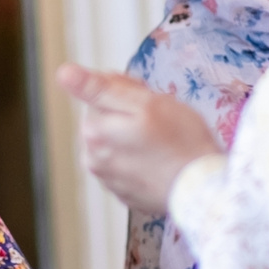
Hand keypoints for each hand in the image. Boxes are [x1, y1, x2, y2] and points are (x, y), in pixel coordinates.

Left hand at [56, 63, 221, 213]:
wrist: (203, 189)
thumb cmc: (182, 142)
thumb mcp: (145, 102)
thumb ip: (100, 88)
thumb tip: (64, 74)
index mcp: (93, 131)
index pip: (100, 94)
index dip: (127, 92)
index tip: (148, 99)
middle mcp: (92, 158)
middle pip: (106, 120)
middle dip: (129, 116)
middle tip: (160, 123)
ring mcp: (107, 179)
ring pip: (117, 143)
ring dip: (133, 139)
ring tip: (162, 144)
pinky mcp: (123, 193)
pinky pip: (127, 165)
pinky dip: (140, 160)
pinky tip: (160, 161)